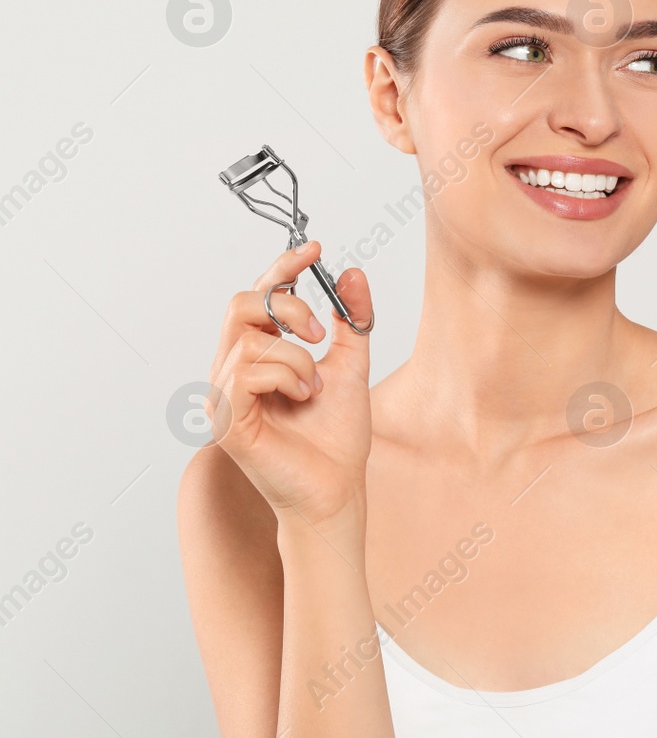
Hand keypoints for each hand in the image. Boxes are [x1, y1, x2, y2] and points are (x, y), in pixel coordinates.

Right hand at [206, 241, 374, 530]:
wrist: (337, 488)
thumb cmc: (336, 436)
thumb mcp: (352, 365)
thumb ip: (352, 321)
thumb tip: (351, 272)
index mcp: (257, 356)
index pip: (257, 296)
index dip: (281, 268)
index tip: (315, 249)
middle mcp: (232, 371)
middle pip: (240, 304)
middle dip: (289, 308)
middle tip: (320, 334)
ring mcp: (224, 396)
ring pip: (251, 339)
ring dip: (297, 357)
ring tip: (314, 387)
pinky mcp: (226, 420)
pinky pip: (247, 372)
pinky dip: (286, 376)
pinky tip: (303, 397)